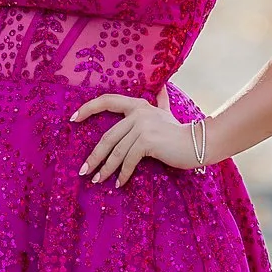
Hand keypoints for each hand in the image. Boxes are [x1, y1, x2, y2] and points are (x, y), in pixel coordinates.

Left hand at [69, 94, 197, 186]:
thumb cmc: (180, 132)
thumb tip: (162, 87)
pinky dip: (123, 174)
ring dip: (105, 169)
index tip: (73, 119)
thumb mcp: (167, 114)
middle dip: (94, 156)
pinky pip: (129, 160)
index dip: (88, 108)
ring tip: (97, 181)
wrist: (199, 143)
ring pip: (117, 151)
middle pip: (108, 137)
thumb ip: (161, 101)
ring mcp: (143, 126)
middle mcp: (138, 113)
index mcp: (138, 105)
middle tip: (84, 171)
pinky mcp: (148, 141)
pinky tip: (119, 184)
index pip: (108, 101)